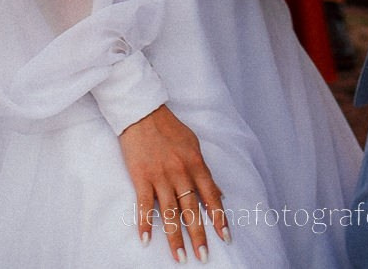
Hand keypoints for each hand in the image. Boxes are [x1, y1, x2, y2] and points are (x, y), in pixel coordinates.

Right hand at [119, 105, 229, 260]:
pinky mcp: (141, 177)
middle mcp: (180, 173)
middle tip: (203, 257)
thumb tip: (220, 194)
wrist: (142, 112)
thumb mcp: (194, 145)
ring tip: (180, 258)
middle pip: (191, 210)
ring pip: (169, 213)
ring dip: (175, 238)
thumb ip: (205, 171)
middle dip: (198, 235)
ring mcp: (160, 176)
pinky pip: (143, 205)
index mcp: (195, 164)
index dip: (219, 218)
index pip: (211, 196)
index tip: (226, 237)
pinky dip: (144, 224)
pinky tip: (146, 240)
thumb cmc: (169, 128)